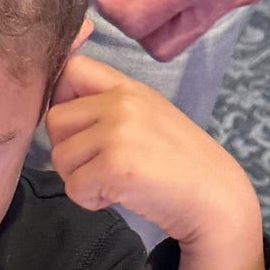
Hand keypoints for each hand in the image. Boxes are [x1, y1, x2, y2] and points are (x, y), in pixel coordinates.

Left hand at [46, 53, 264, 269]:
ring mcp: (119, 132)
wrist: (214, 195)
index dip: (59, 99)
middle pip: (54, 121)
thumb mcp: (146, 117)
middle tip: (97, 166)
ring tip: (113, 182)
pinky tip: (119, 196)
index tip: (77, 129)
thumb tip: (56, 112)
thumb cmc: (178, 163)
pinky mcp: (116, 165)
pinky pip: (74, 187)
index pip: (71, 69)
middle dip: (67, 150)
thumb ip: (109, 107)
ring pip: (59, 157)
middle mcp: (122, 102)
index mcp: (128, 87)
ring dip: (79, 178)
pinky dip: (90, 200)